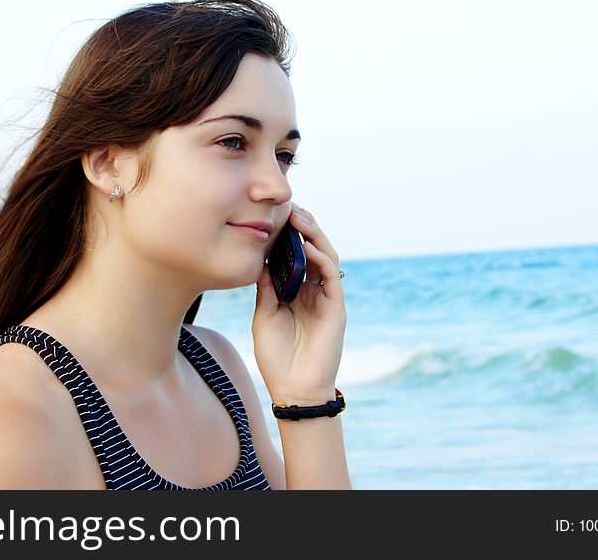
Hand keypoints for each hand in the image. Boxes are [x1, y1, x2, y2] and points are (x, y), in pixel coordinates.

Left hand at [252, 203, 346, 404]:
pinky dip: (321, 258)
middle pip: (313, 250)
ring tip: (299, 218)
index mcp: (297, 292)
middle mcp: (314, 291)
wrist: (293, 388)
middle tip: (290, 208)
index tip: (275, 216)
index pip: (296, 256)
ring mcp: (327, 297)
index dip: (289, 236)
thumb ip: (267, 288)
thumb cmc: (276, 357)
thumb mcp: (264, 315)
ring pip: (326, 256)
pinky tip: (307, 246)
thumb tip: (261, 259)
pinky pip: (332, 275)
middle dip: (304, 227)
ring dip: (314, 235)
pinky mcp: (336, 307)